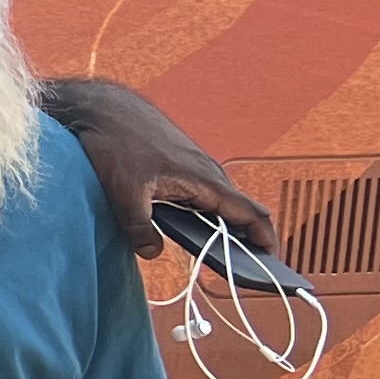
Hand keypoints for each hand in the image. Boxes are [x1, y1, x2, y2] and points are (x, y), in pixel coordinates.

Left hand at [45, 78, 273, 261]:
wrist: (105, 108)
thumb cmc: (116, 144)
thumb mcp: (123, 192)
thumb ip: (138, 227)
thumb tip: (152, 253)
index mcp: (205, 179)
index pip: (249, 213)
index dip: (266, 238)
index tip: (274, 261)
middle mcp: (208, 173)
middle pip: (240, 211)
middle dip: (251, 239)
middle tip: (253, 270)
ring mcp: (196, 167)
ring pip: (221, 202)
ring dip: (229, 227)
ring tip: (231, 257)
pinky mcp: (182, 166)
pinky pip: (204, 194)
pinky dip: (210, 214)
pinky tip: (198, 230)